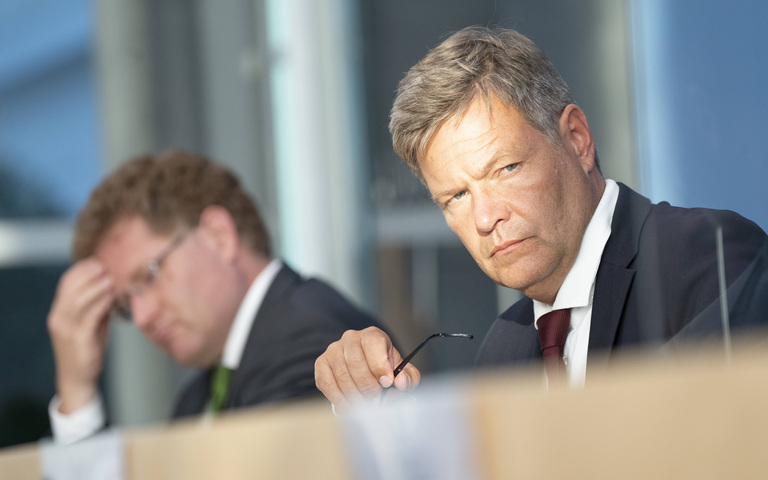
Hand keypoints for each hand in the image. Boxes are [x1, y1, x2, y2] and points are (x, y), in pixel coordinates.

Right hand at [47, 259, 114, 413]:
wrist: (78, 378)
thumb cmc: (87, 348)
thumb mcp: (92, 322)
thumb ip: (98, 305)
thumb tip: (112, 285)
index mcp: (59, 311)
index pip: (65, 282)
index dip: (81, 269)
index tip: (98, 260)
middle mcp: (58, 318)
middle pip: (70, 287)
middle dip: (88, 273)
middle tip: (105, 265)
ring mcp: (66, 329)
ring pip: (78, 300)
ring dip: (95, 286)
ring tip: (110, 278)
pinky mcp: (78, 339)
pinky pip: (89, 316)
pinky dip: (100, 304)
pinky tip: (111, 297)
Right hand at [314, 327, 420, 411]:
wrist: (364, 369)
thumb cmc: (384, 369)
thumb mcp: (401, 371)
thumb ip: (408, 377)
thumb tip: (400, 383)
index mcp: (372, 335)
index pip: (373, 343)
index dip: (380, 365)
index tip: (386, 383)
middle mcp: (351, 338)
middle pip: (356, 362)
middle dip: (367, 386)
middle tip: (375, 400)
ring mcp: (334, 350)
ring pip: (342, 375)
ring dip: (354, 395)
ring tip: (365, 406)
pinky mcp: (321, 364)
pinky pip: (327, 384)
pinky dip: (339, 399)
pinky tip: (349, 406)